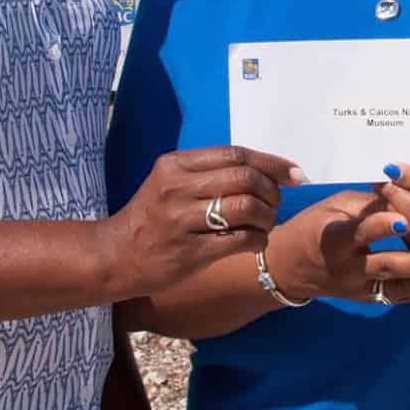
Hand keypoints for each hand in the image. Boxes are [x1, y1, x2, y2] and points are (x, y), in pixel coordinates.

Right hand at [96, 146, 296, 297]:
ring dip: (267, 217)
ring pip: (246, 208)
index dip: (271, 163)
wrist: (114, 255)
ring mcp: (181, 220)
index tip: (294, 173)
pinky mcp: (188, 252)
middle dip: (272, 191)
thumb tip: (268, 169)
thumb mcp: (171, 182)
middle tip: (275, 203)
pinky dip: (258, 240)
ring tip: (264, 224)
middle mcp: (177, 187)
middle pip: (245, 178)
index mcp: (176, 164)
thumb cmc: (153, 217)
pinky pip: (239, 240)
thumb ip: (210, 172)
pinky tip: (255, 242)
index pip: (236, 154)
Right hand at [265, 191, 409, 306]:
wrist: (289, 266)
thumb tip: (408, 194)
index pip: (360, 231)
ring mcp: (358, 287)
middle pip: (384, 265)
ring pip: (395, 287)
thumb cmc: (315, 225)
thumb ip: (371, 202)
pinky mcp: (367, 297)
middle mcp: (347, 267)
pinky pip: (397, 297)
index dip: (381, 225)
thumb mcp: (335, 206)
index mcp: (335, 238)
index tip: (404, 220)